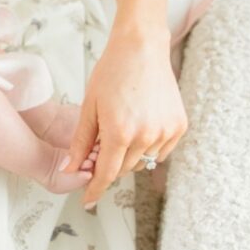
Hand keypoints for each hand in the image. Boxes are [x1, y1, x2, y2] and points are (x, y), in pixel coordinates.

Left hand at [60, 25, 187, 207]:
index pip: (107, 174)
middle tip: (102, 144)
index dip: (95, 188)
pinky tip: (140, 125)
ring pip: (143, 161)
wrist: (141, 48)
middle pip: (124, 168)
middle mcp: (146, 136)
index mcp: (120, 132)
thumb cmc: (111, 73)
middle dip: (110, 163)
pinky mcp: (179, 126)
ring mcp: (166, 132)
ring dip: (129, 154)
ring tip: (122, 126)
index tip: (87, 200)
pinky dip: (148, 146)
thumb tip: (70, 169)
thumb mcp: (89, 106)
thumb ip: (81, 142)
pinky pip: (160, 150)